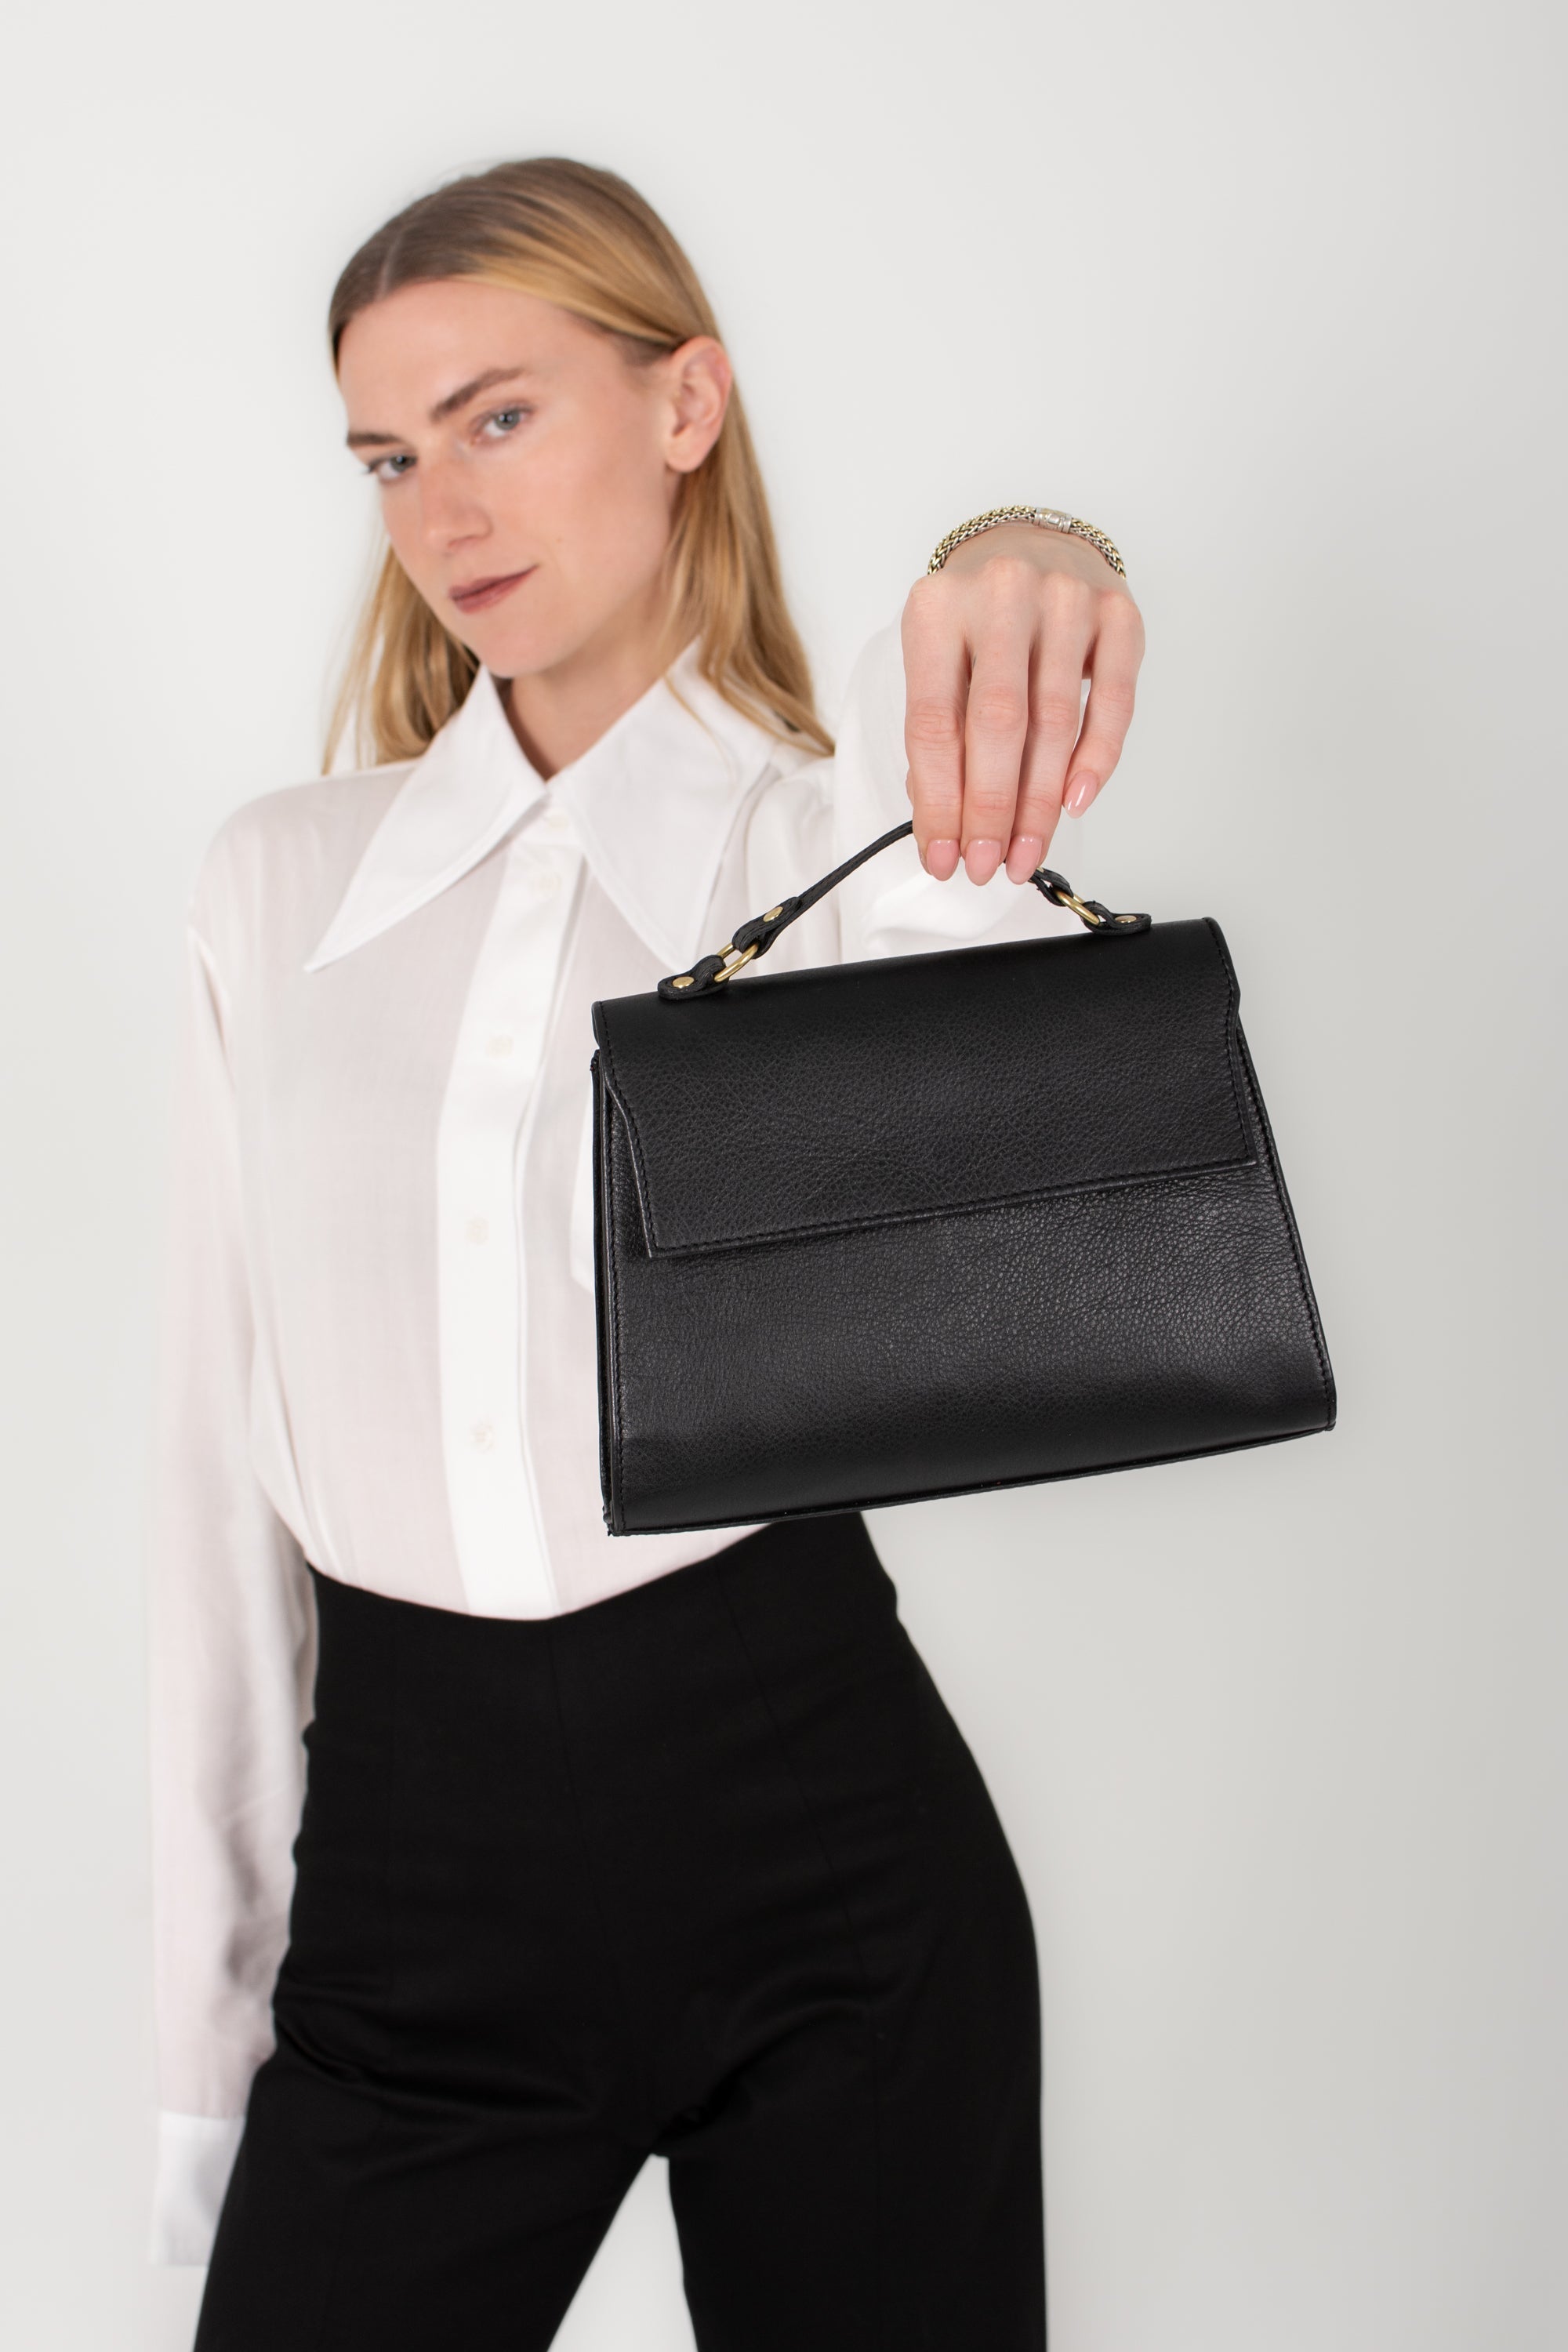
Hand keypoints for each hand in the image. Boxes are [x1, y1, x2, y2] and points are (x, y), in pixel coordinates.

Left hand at [900, 523, 1144, 882]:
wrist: (1032, 545)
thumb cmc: (977, 620)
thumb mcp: (937, 661)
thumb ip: (938, 734)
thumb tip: (943, 825)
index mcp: (936, 608)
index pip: (932, 722)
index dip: (939, 801)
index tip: (943, 857)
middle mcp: (1001, 594)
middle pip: (998, 725)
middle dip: (992, 811)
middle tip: (988, 867)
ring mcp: (1065, 598)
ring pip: (1055, 722)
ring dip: (1041, 803)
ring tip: (1027, 854)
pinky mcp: (1118, 611)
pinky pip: (1113, 703)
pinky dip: (1096, 760)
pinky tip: (1074, 803)